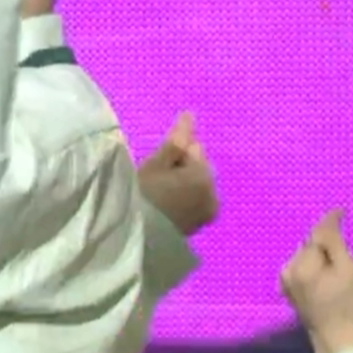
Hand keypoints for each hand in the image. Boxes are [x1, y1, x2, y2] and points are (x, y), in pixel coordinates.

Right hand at [138, 110, 219, 235]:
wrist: (140, 238)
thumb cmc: (143, 195)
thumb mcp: (156, 164)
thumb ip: (176, 140)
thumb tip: (190, 114)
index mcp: (203, 174)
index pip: (193, 148)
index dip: (174, 152)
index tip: (157, 162)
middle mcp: (213, 192)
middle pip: (198, 166)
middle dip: (182, 166)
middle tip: (156, 175)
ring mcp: (208, 211)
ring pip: (197, 184)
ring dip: (183, 181)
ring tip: (159, 189)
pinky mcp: (201, 224)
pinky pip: (196, 200)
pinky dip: (184, 196)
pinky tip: (166, 202)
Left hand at [280, 209, 352, 352]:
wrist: (334, 336)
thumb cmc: (347, 303)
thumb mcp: (349, 270)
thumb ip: (335, 243)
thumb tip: (329, 219)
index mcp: (302, 263)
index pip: (317, 233)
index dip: (330, 221)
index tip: (341, 210)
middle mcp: (288, 267)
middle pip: (309, 243)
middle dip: (324, 240)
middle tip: (342, 240)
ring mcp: (285, 278)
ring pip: (304, 254)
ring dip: (317, 251)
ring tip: (334, 259)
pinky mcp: (287, 286)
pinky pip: (301, 265)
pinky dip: (312, 262)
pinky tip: (324, 270)